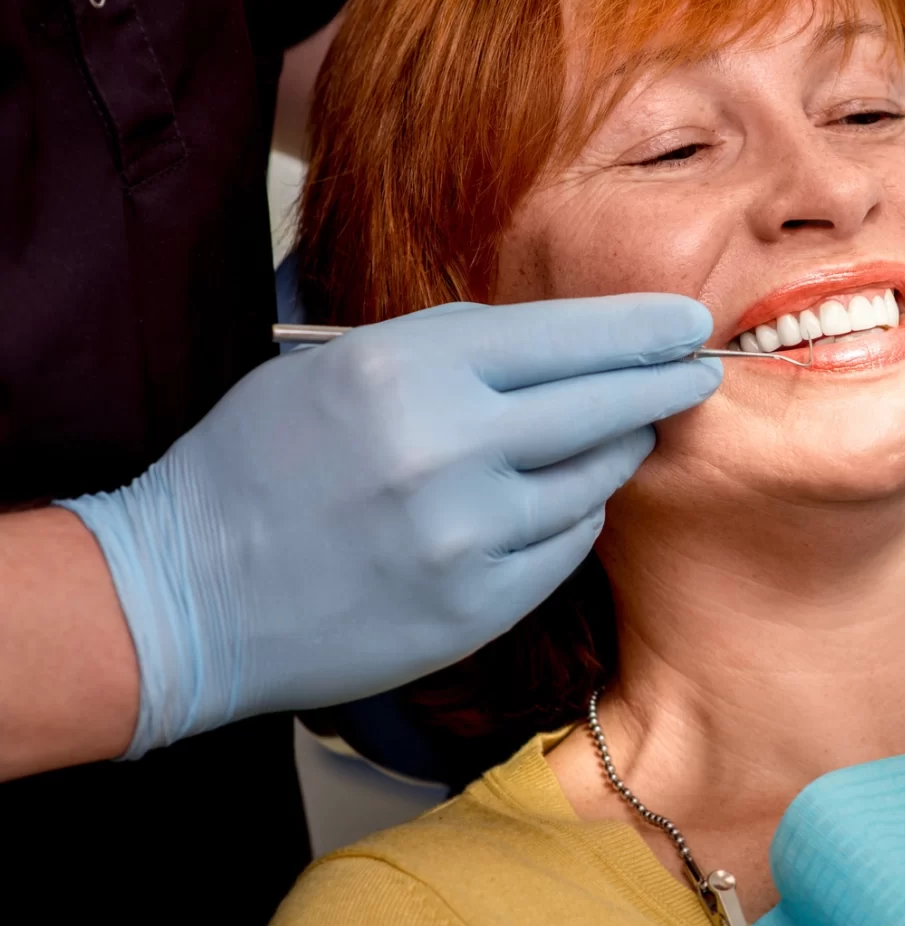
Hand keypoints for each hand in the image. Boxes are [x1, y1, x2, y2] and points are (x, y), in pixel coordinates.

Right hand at [59, 294, 718, 756]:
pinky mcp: (477, 604)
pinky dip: (572, 517)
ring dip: (616, 452)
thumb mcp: (336, 369)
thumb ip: (447, 352)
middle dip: (665, 383)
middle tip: (700, 371)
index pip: (565, 336)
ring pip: (595, 478)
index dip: (639, 328)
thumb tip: (559, 345)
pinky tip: (557, 502)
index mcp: (406, 369)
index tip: (687, 321)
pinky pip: (566, 544)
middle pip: (604, 404)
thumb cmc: (254, 467)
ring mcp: (468, 533)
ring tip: (622, 434)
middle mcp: (448, 447)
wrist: (183, 597)